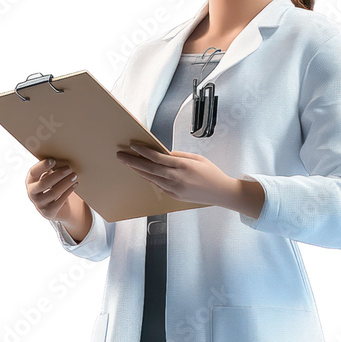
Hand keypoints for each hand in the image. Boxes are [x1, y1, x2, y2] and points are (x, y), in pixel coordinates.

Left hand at [116, 142, 240, 210]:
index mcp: (183, 165)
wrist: (220, 192)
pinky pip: (158, 185)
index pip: (157, 157)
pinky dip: (149, 178)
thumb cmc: (211, 173)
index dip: (143, 151)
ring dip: (138, 170)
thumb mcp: (196, 158)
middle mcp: (177, 178)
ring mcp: (175, 189)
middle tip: (120, 156)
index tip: (132, 145)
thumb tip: (162, 153)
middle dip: (133, 161)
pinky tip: (142, 172)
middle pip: (149, 168)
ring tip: (127, 163)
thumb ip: (178, 155)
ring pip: (151, 178)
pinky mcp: (174, 196)